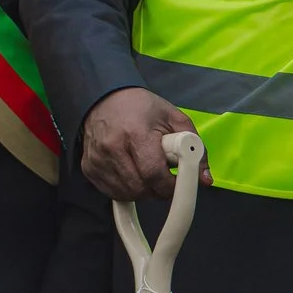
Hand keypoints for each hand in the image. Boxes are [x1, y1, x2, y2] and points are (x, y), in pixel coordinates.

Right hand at [80, 87, 208, 201]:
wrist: (104, 98)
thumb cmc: (140, 108)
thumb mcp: (174, 119)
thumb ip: (195, 148)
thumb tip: (204, 179)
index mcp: (135, 133)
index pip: (154, 173)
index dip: (171, 185)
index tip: (179, 183)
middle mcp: (111, 148)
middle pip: (140, 188)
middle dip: (158, 190)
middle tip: (164, 178)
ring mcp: (97, 159)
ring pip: (126, 194)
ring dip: (143, 191)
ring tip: (147, 173)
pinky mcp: (88, 168)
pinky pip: (112, 192)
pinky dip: (126, 190)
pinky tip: (132, 175)